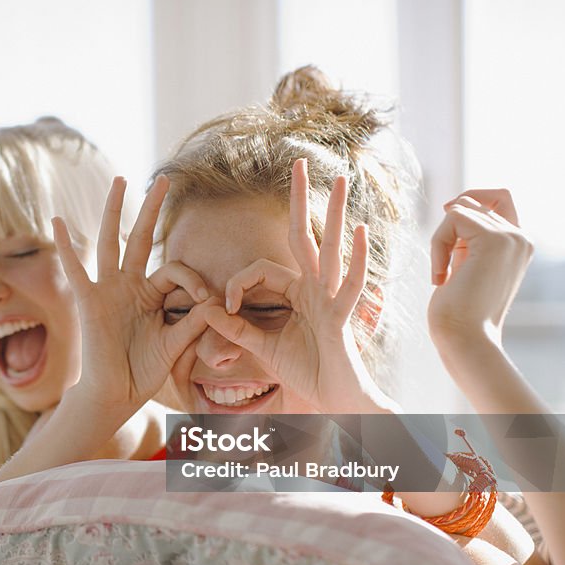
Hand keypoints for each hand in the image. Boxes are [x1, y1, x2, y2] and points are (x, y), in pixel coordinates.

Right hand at [53, 175, 212, 418]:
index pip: (175, 270)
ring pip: (112, 242)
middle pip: (141, 238)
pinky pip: (76, 270)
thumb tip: (217, 304)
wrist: (116, 395)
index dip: (194, 281)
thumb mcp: (177, 344)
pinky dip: (66, 246)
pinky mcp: (89, 302)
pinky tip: (57, 221)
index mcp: (151, 295)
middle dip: (152, 210)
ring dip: (115, 211)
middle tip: (164, 180)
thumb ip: (195, 323)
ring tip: (120, 181)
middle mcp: (129, 286)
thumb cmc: (144, 372)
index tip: (206, 303)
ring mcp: (108, 290)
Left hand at [203, 158, 391, 412]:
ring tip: (338, 180)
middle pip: (305, 237)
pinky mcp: (343, 318)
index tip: (222, 308)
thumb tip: (204, 310)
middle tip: (299, 162)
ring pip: (331, 249)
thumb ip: (235, 329)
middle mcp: (316, 289)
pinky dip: (358, 259)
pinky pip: (351, 284)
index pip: (261, 270)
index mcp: (296, 294)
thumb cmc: (305, 373)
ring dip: (333, 214)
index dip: (235, 283)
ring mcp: (332, 299)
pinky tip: (360, 231)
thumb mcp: (261, 347)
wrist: (334, 402)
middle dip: (300, 201)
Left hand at [428, 189, 531, 349]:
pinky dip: (437, 244)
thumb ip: (467, 238)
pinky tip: (441, 276)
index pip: (500, 197)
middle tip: (443, 263)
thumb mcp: (465, 265)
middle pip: (473, 201)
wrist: (465, 338)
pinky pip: (453, 218)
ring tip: (441, 274)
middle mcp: (520, 238)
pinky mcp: (494, 239)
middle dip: (447, 227)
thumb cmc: (458, 310)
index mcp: (517, 244)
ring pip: (460, 209)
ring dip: (439, 240)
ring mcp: (511, 237)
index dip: (471, 199)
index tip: (448, 220)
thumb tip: (454, 204)